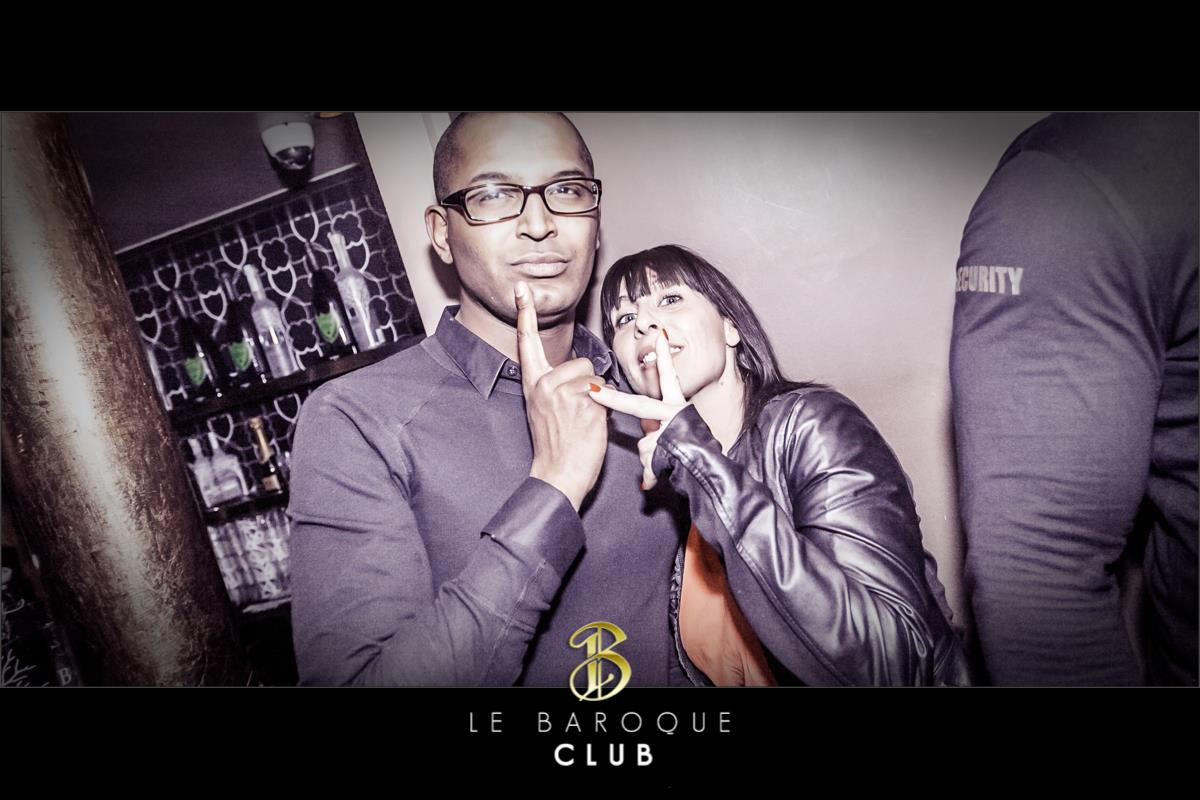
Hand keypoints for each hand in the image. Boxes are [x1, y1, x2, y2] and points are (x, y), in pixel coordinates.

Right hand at [516, 281, 608, 510]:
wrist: (558, 473)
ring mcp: (562, 391)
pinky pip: (606, 393)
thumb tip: (582, 375)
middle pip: (582, 362)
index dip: (526, 313)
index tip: (521, 289)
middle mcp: (543, 383)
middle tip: (576, 413)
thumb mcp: (546, 409)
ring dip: (599, 397)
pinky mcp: (583, 400)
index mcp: (532, 383)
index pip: (528, 342)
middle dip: (589, 384)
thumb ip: (557, 386)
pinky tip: (590, 426)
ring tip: (583, 420)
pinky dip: (605, 409)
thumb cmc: (557, 445)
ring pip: (596, 377)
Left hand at [587, 330, 686, 489]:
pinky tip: (656, 478)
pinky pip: (649, 463)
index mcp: (678, 407)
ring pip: (645, 445)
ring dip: (650, 459)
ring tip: (664, 466)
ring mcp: (673, 432)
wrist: (710, 474)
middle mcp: (677, 415)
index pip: (670, 377)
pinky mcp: (670, 450)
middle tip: (592, 389)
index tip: (659, 335)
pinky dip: (651, 474)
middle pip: (639, 406)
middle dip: (613, 399)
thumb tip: (644, 427)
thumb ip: (657, 426)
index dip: (664, 357)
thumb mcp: (675, 433)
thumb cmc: (694, 453)